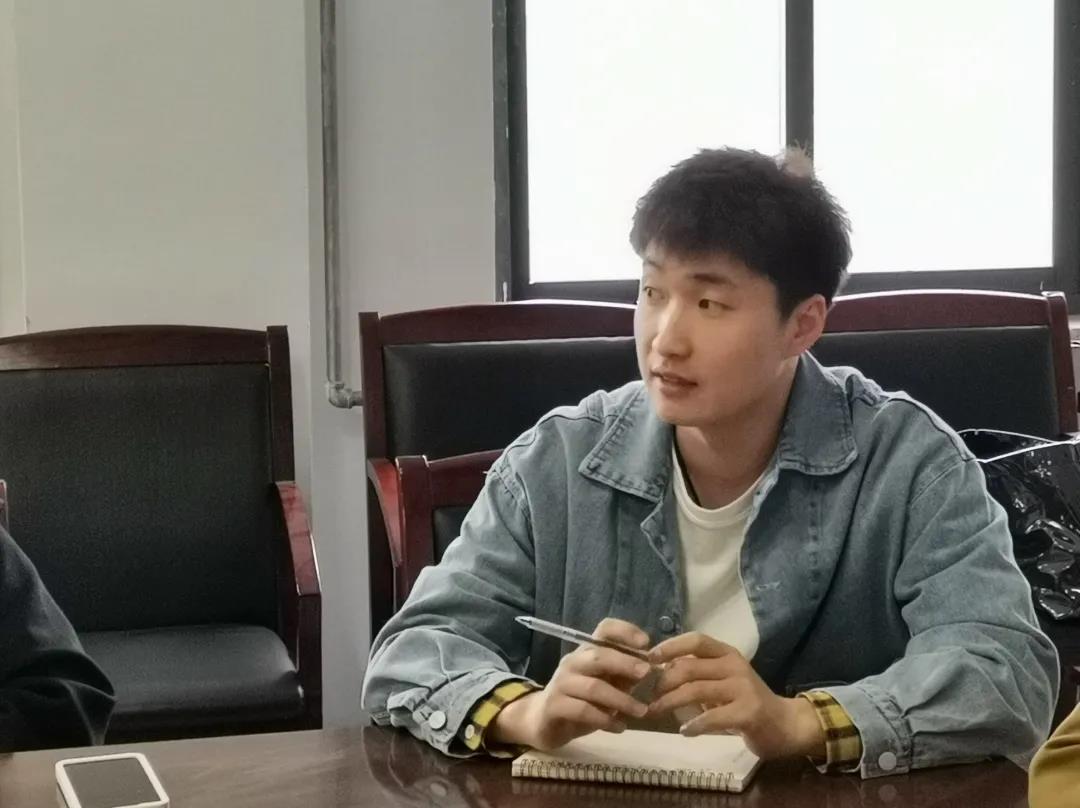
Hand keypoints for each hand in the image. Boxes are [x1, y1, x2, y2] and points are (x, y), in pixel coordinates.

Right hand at [489, 618, 651, 750]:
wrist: (541, 721)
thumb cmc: (580, 700)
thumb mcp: (606, 686)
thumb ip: (625, 677)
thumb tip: (654, 669)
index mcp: (587, 652)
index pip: (604, 629)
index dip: (625, 631)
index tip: (646, 643)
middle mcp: (573, 662)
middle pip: (598, 655)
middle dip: (625, 662)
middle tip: (646, 673)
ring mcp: (561, 683)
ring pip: (593, 686)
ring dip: (621, 699)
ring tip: (641, 711)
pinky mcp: (554, 706)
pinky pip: (583, 710)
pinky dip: (605, 719)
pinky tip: (620, 727)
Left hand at [648, 632, 824, 759]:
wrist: (785, 725)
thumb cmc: (746, 701)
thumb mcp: (723, 679)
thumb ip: (698, 673)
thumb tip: (658, 671)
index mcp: (727, 653)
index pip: (696, 639)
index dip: (670, 646)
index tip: (649, 658)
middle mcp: (734, 665)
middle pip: (689, 666)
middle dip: (663, 681)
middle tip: (648, 696)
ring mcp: (743, 688)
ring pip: (695, 690)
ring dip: (670, 702)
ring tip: (655, 712)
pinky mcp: (747, 712)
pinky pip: (712, 717)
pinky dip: (694, 725)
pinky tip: (685, 732)